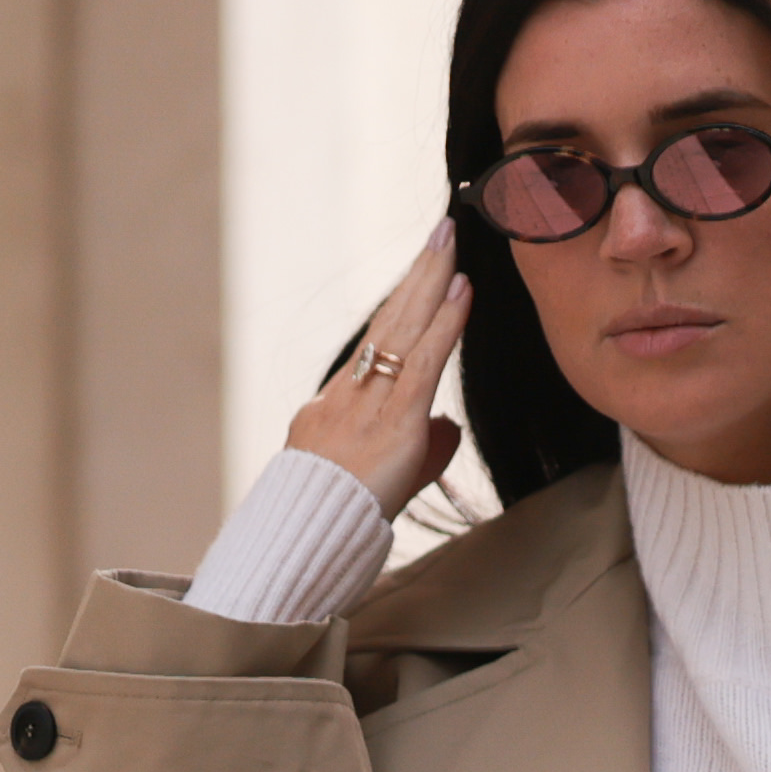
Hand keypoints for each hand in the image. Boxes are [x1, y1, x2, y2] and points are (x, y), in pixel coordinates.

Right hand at [284, 219, 466, 508]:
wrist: (308, 541)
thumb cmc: (338, 519)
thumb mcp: (382, 476)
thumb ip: (421, 446)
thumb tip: (450, 424)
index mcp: (337, 403)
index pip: (378, 341)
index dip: (403, 302)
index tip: (424, 269)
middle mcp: (349, 391)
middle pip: (388, 319)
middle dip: (418, 272)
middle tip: (441, 230)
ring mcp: (368, 403)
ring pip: (403, 328)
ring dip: (431, 279)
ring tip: (450, 239)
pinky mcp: (395, 423)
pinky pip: (424, 362)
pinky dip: (445, 323)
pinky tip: (462, 290)